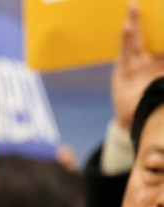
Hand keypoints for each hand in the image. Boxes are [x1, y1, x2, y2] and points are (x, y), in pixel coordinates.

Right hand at [112, 3, 163, 129]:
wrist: (144, 119)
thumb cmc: (160, 98)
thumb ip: (163, 63)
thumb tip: (154, 48)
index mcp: (161, 62)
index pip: (159, 40)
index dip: (159, 26)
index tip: (159, 9)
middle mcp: (148, 60)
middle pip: (149, 35)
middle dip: (147, 20)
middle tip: (139, 3)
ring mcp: (134, 64)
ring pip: (136, 40)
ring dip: (134, 23)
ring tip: (133, 7)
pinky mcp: (122, 71)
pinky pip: (124, 51)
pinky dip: (125, 38)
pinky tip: (126, 27)